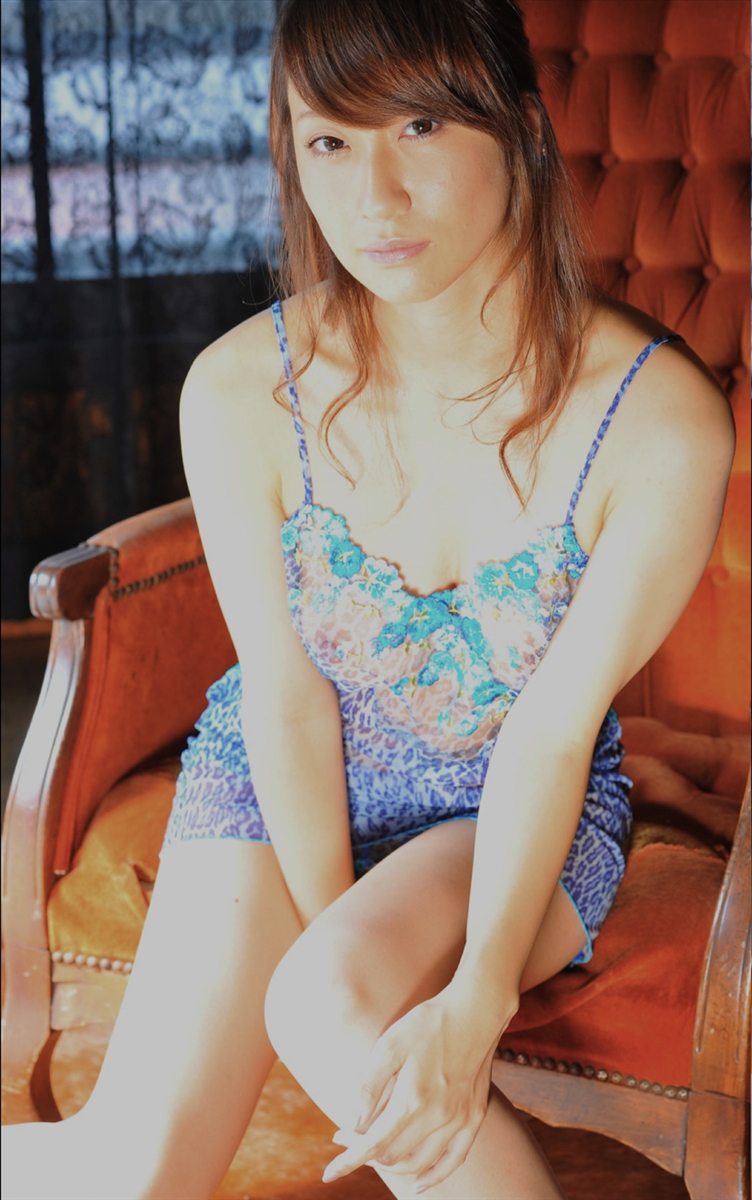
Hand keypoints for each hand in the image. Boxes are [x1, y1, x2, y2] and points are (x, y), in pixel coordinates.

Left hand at [321, 981, 518, 1191]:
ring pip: (420, 1163)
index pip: (374, 1145)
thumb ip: (369, 1087)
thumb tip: (354, 1123)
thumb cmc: (428, 1024)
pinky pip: (454, 1160)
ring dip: (392, 1165)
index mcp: (414, 1100)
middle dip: (365, 1154)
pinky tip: (420, 1183)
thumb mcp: (389, 1045)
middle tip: (347, 1136)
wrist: (475, 1010)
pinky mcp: (475, 1117)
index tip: (329, 1172)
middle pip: (394, 1155)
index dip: (349, 1160)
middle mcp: (438, 1117)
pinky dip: (435, 1176)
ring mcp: (460, 1120)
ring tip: (373, 1153)